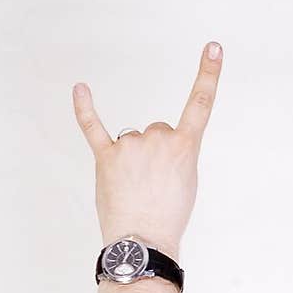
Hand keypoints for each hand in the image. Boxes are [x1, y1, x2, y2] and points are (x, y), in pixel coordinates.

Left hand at [72, 41, 223, 258]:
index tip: (213, 48)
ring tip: (135, 190)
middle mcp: (158, 139)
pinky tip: (80, 89)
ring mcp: (130, 146)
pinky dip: (84, 108)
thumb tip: (155, 146)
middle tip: (154, 187)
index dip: (208, 74)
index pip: (200, 104)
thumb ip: (176, 154)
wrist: (144, 243)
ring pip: (132, 140)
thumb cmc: (168, 219)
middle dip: (154, 155)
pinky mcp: (106, 156)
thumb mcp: (187, 184)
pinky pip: (93, 127)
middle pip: (156, 132)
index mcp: (185, 147)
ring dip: (132, 161)